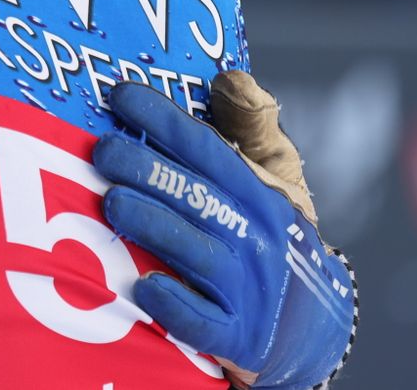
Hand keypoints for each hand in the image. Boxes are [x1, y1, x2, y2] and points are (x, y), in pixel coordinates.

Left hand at [93, 79, 356, 389]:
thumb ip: (252, 127)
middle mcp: (256, 237)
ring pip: (197, 253)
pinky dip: (175, 306)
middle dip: (148, 170)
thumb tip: (232, 78)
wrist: (314, 328)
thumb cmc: (274, 238)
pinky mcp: (239, 337)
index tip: (120, 94)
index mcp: (258, 193)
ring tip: (112, 203)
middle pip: (197, 196)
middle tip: (101, 152)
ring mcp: (249, 290)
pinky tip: (143, 286)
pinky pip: (203, 323)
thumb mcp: (277, 180)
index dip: (163, 120)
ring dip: (154, 225)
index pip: (207, 148)